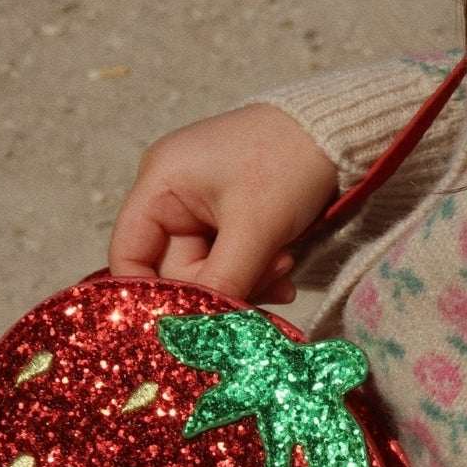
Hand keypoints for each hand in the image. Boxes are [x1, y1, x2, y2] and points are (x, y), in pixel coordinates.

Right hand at [108, 103, 338, 304]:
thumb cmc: (290, 160)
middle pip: (174, 272)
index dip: (149, 295)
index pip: (128, 255)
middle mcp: (172, 196)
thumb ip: (222, 281)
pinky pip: (229, 265)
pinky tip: (285, 266)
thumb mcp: (255, 227)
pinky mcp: (227, 221)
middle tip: (271, 277)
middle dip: (221, 286)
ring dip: (247, 282)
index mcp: (161, 183)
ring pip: (207, 274)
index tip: (184, 325)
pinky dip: (256, 274)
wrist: (339, 134)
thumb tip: (198, 332)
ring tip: (284, 263)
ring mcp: (199, 209)